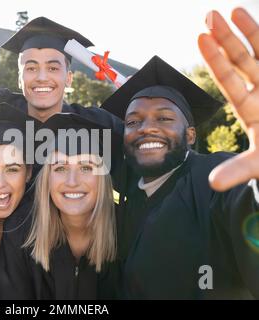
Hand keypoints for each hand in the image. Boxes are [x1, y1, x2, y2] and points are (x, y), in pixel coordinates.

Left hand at [198, 8, 258, 190]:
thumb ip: (239, 170)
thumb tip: (212, 183)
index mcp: (251, 109)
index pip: (229, 79)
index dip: (216, 59)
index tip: (200, 37)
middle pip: (242, 61)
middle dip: (227, 39)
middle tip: (208, 15)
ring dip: (251, 31)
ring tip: (233, 10)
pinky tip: (258, 19)